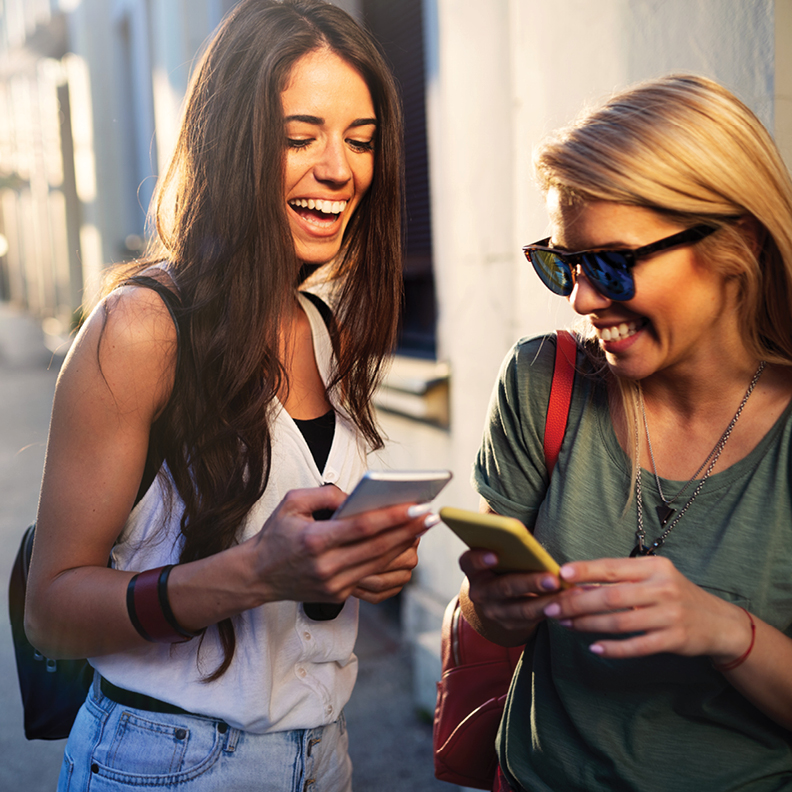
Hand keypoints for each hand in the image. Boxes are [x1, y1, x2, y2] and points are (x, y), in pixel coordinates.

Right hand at [247, 487, 433, 604]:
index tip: (417, 506)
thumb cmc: (276, 534)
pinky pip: (375, 583)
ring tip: (421, 530)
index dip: (393, 517)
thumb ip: (326, 495)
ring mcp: (334, 586)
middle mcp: (326, 567)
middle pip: (379, 548)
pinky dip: (393, 568)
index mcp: (314, 541)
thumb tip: (357, 497)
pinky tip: (406, 553)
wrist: (257, 575)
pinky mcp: (339, 596)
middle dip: (408, 531)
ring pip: (381, 566)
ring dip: (405, 548)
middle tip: (430, 516)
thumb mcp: (292, 503)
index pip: (363, 528)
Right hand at [459, 548, 563, 643]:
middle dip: (529, 583)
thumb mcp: (499, 554)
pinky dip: (552, 609)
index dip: (480, 558)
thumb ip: (506, 544)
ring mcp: (494, 611)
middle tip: (552, 579)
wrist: (497, 598)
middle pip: (503, 587)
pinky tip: (569, 601)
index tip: (495, 555)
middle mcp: (479, 592)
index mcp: (473, 569)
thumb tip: (523, 532)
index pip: (469, 562)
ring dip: (546, 601)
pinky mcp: (511, 625)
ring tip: (566, 594)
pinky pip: (533, 619)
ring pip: (521, 609)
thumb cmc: (503, 564)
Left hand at [544, 556, 751, 661]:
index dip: (585, 570)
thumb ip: (622, 580)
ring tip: (566, 624)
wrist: (719, 623)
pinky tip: (594, 648)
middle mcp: (662, 588)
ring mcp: (669, 615)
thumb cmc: (675, 595)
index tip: (561, 574)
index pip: (612, 567)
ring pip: (620, 622)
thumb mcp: (654, 579)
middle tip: (553, 607)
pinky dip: (614, 648)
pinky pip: (637, 646)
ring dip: (588, 625)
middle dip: (577, 603)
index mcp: (654, 567)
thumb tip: (577, 583)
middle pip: (611, 596)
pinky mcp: (674, 640)